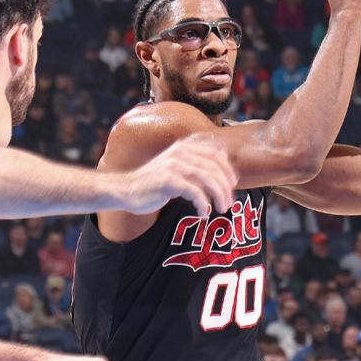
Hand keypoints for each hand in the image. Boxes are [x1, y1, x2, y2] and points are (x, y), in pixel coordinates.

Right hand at [123, 136, 237, 215]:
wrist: (127, 190)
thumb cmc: (153, 181)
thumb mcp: (175, 167)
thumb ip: (195, 162)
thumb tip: (222, 157)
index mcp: (183, 147)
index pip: (215, 155)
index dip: (227, 169)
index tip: (233, 184)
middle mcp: (179, 153)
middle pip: (213, 168)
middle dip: (225, 187)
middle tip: (229, 202)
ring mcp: (173, 166)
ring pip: (207, 179)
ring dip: (218, 196)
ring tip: (222, 209)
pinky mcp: (168, 181)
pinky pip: (194, 192)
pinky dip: (203, 204)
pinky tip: (203, 213)